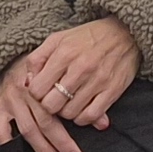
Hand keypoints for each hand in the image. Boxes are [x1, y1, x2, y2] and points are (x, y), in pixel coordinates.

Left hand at [0, 19, 141, 151]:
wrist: (125, 33)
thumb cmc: (88, 37)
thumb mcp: (58, 39)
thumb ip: (38, 58)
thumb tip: (26, 81)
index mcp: (64, 54)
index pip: (36, 89)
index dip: (36, 93)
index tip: (43, 90)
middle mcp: (80, 68)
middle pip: (51, 105)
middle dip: (49, 105)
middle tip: (54, 99)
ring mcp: (98, 81)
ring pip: (69, 114)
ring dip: (66, 112)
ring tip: (69, 102)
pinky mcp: (112, 91)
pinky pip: (90, 116)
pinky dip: (82, 118)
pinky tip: (81, 109)